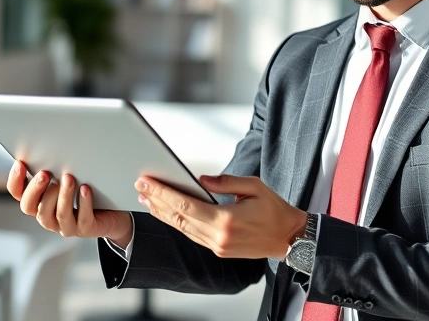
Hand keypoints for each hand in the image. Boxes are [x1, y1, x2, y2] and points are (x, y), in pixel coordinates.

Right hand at [6, 160, 132, 245]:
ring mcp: (65, 225)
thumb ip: (54, 168)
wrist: (111, 210)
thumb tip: (48, 146)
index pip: (18, 194)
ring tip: (68, 178)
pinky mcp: (85, 228)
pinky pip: (82, 218)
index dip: (15, 180)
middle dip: (36, 190)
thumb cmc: (83, 188)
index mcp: (38, 202)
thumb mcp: (66, 177)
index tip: (20, 163)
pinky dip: (84, 203)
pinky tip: (85, 188)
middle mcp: (47, 216)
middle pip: (30, 207)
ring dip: (62, 195)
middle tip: (45, 174)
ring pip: (58, 214)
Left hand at [135, 174, 306, 259]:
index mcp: (226, 220)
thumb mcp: (254, 186)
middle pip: (178, 218)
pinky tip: (167, 214)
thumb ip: (226, 182)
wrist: (289, 238)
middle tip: (140, 187)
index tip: (147, 182)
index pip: (185, 205)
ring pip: (182, 229)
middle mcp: (218, 237)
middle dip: (156, 201)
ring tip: (146, 199)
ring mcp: (217, 246)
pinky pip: (192, 236)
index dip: (162, 193)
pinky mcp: (219, 250)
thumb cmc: (274, 210)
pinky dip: (177, 223)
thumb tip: (201, 179)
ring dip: (162, 214)